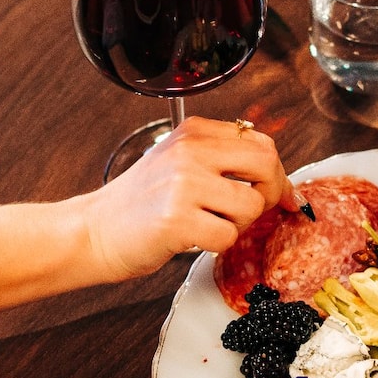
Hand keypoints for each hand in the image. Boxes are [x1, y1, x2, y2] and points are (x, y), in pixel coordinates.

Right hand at [80, 117, 294, 280]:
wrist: (94, 230)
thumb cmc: (140, 204)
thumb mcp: (179, 163)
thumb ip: (224, 163)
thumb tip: (283, 186)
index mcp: (194, 132)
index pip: (260, 143)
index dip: (275, 174)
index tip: (275, 195)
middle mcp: (190, 152)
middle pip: (266, 165)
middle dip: (269, 194)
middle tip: (248, 212)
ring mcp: (183, 184)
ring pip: (250, 206)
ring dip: (237, 225)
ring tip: (208, 224)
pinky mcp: (177, 220)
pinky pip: (227, 237)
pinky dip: (216, 245)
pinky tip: (193, 239)